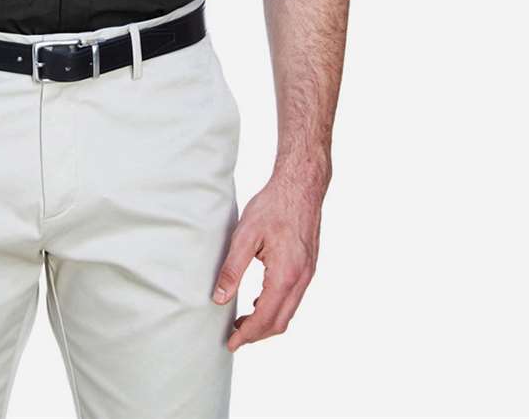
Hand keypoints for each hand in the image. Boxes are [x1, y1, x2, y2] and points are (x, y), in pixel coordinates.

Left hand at [211, 164, 327, 350]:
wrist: (301, 186)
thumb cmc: (273, 206)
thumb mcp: (246, 235)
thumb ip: (232, 269)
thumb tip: (219, 298)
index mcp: (285, 275)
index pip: (265, 317)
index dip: (247, 335)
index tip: (230, 343)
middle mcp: (301, 280)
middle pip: (280, 322)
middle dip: (257, 334)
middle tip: (234, 337)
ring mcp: (308, 274)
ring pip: (289, 312)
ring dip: (267, 322)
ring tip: (243, 322)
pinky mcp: (308, 267)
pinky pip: (293, 298)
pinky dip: (276, 307)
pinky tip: (259, 300)